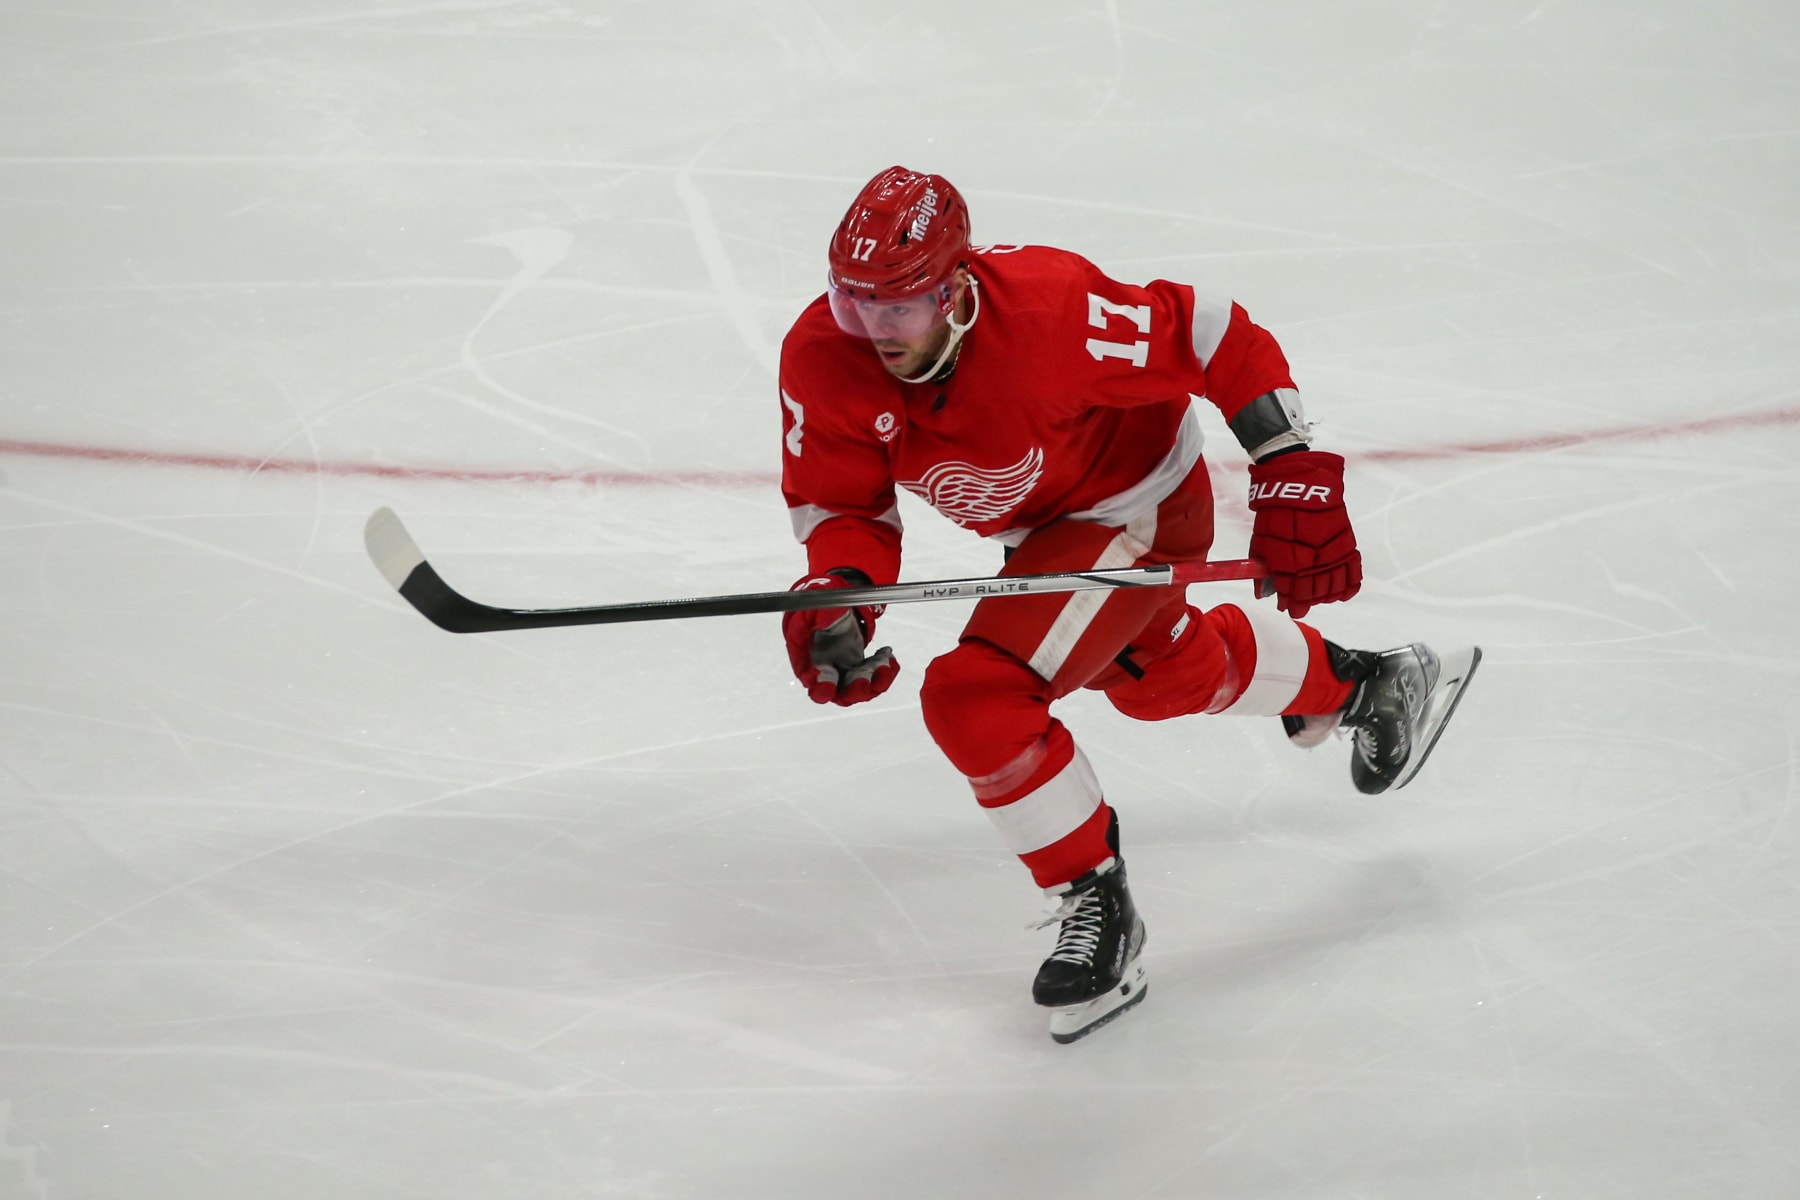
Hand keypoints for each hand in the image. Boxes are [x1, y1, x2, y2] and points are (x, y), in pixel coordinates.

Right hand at [783, 570, 899, 705]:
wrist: (835, 601)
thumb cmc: (820, 604)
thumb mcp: (818, 606)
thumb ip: (820, 616)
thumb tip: (820, 621)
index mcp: (807, 656)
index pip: (810, 678)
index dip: (820, 686)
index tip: (830, 684)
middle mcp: (824, 668)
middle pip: (838, 693)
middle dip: (854, 690)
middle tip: (866, 677)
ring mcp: (842, 670)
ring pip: (859, 689)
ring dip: (875, 681)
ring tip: (885, 663)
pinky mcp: (857, 667)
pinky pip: (873, 678)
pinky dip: (884, 670)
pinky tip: (888, 655)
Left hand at [1247, 450, 1361, 617]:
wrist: (1299, 483)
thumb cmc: (1275, 512)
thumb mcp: (1261, 540)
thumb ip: (1263, 569)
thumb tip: (1263, 593)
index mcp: (1290, 561)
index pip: (1293, 595)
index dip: (1290, 605)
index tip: (1286, 607)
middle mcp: (1313, 560)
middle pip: (1313, 594)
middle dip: (1305, 602)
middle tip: (1300, 603)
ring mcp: (1332, 553)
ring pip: (1333, 587)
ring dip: (1324, 596)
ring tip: (1317, 597)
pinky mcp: (1347, 543)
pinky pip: (1353, 571)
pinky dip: (1348, 586)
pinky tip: (1340, 593)